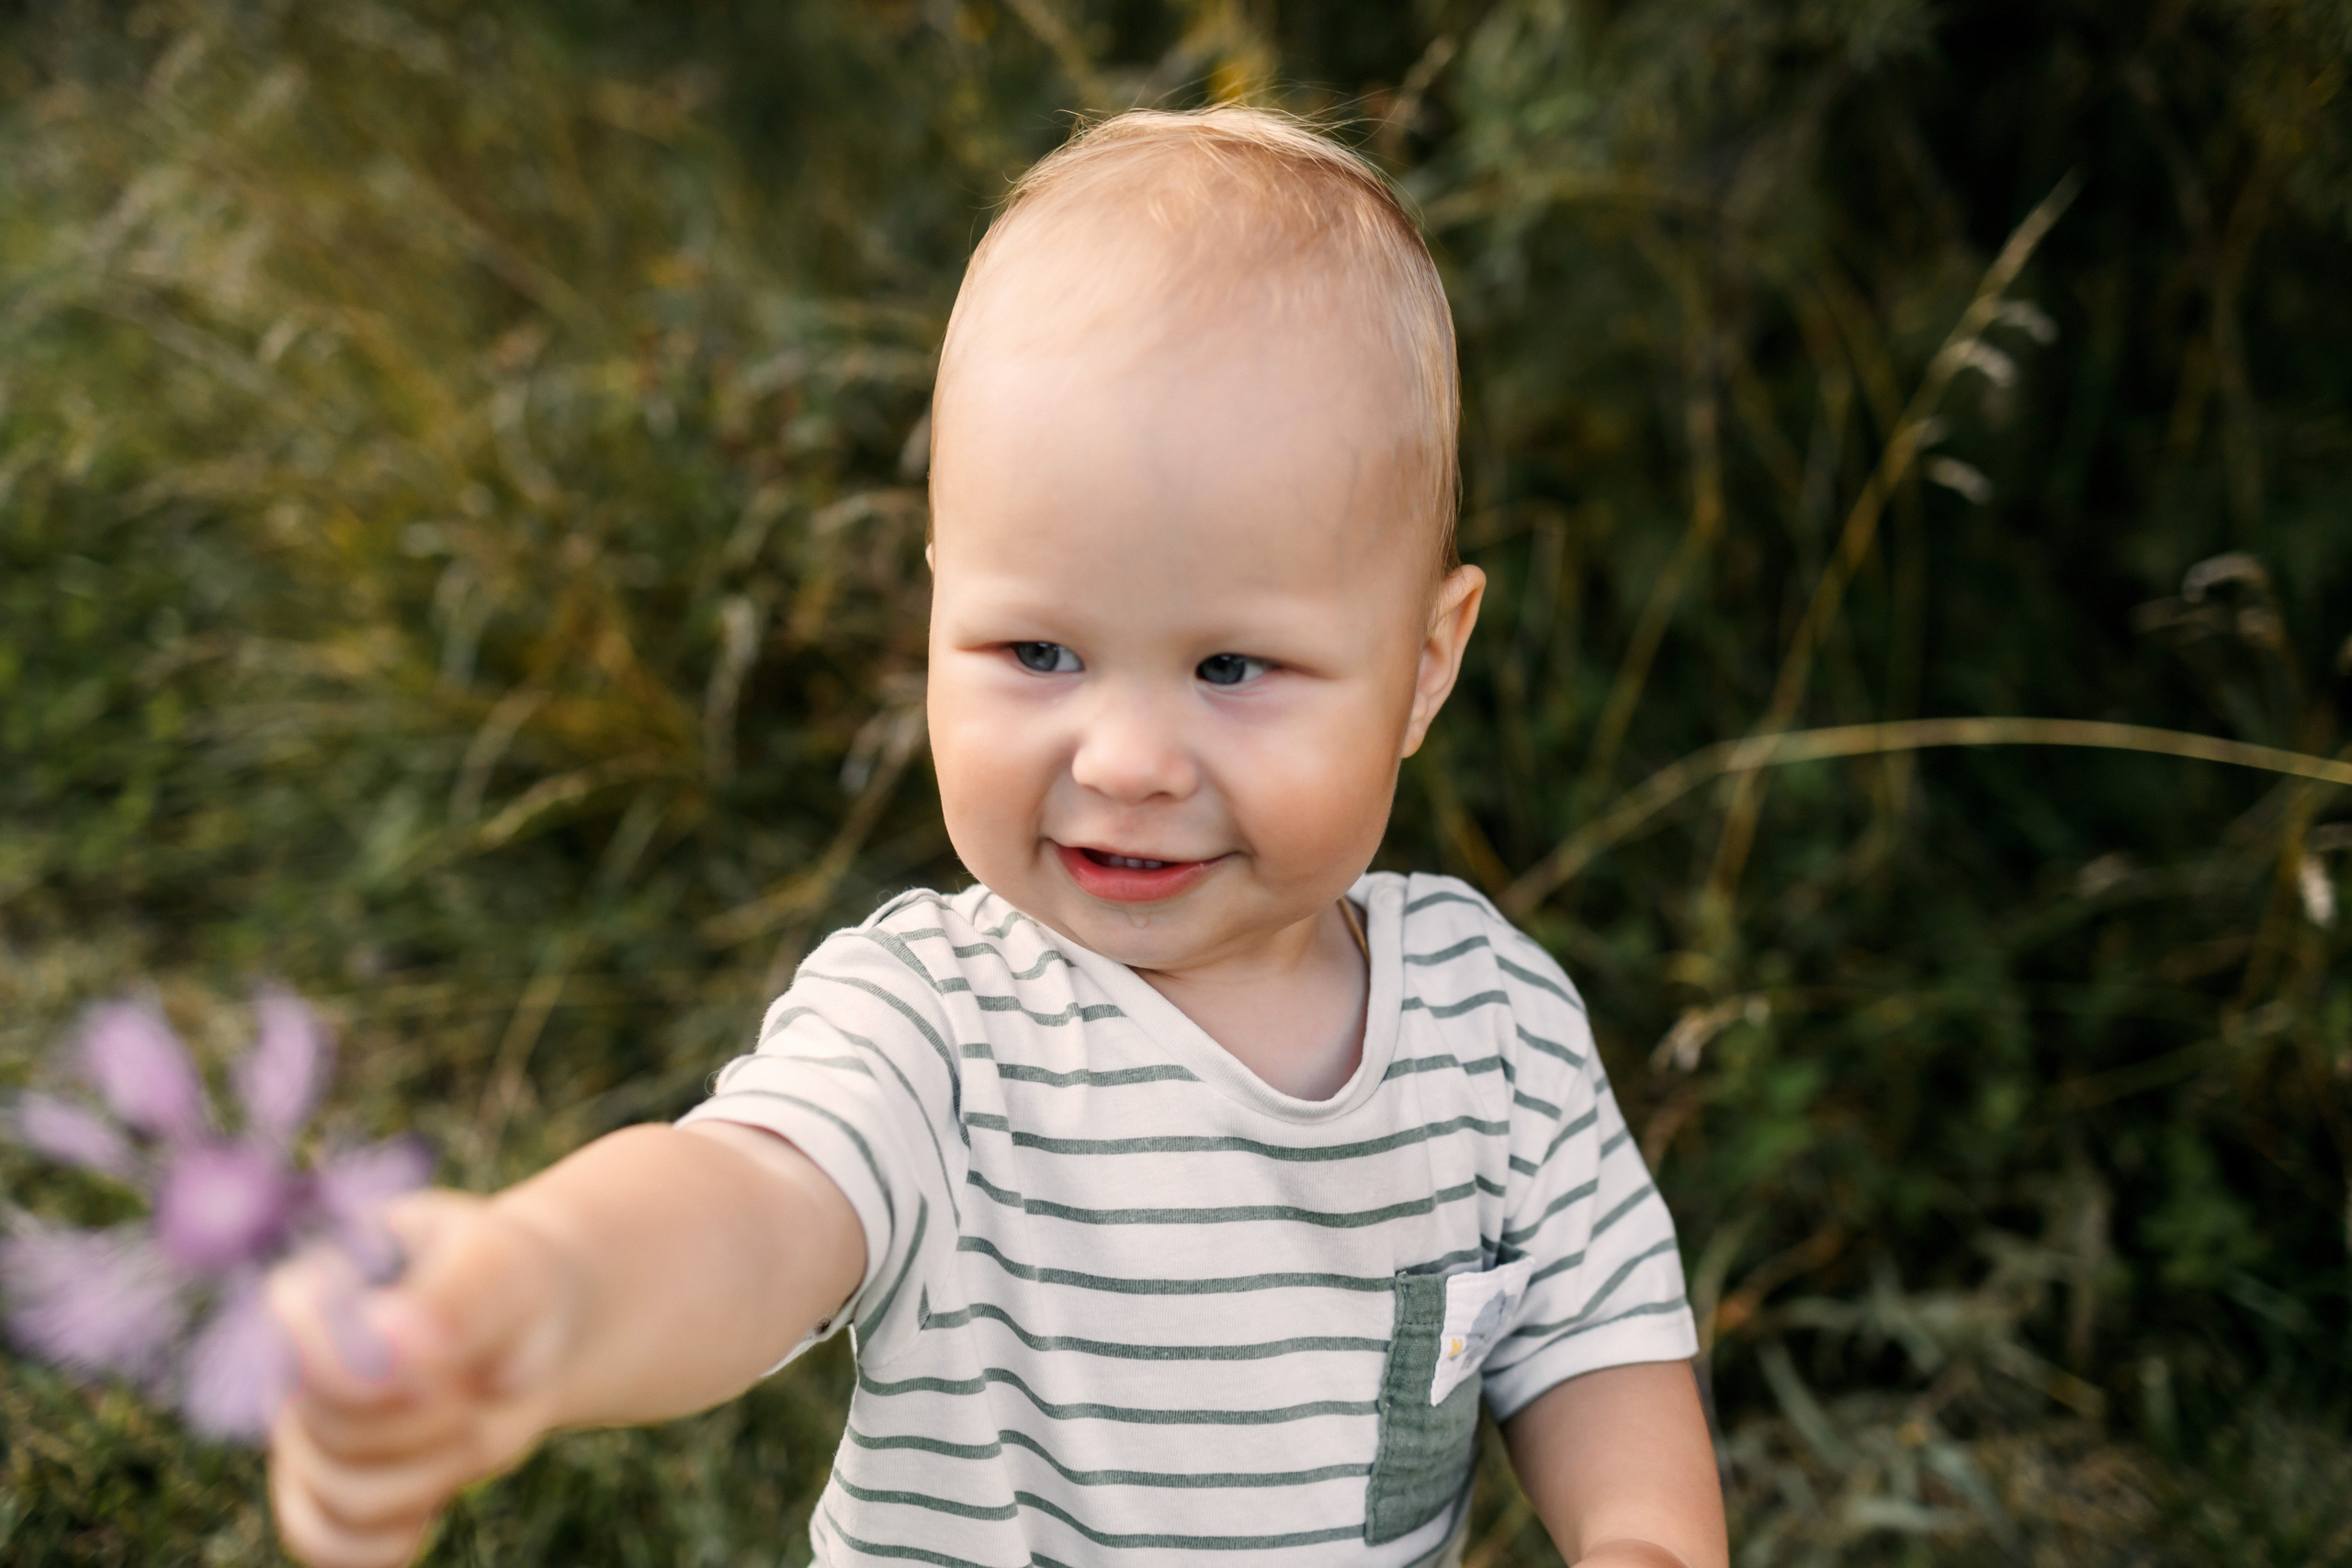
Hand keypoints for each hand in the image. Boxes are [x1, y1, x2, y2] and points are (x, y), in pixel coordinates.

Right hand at [266, 1190, 583, 1567]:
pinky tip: (429, 1511)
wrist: (528, 1323)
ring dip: (427, 1482)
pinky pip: (321, 1542)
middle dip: (429, 1426)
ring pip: (339, 1498)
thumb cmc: (508, 1282)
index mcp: (316, 1290)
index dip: (380, 1383)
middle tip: (482, 1392)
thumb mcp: (500, 1268)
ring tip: (473, 1432)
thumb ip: (455, 1297)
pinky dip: (377, 1546)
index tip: (451, 1370)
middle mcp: (294, 1365)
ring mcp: (306, 1430)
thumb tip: (395, 1338)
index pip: (302, 1354)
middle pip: (334, 1435)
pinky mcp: (325, 1484)